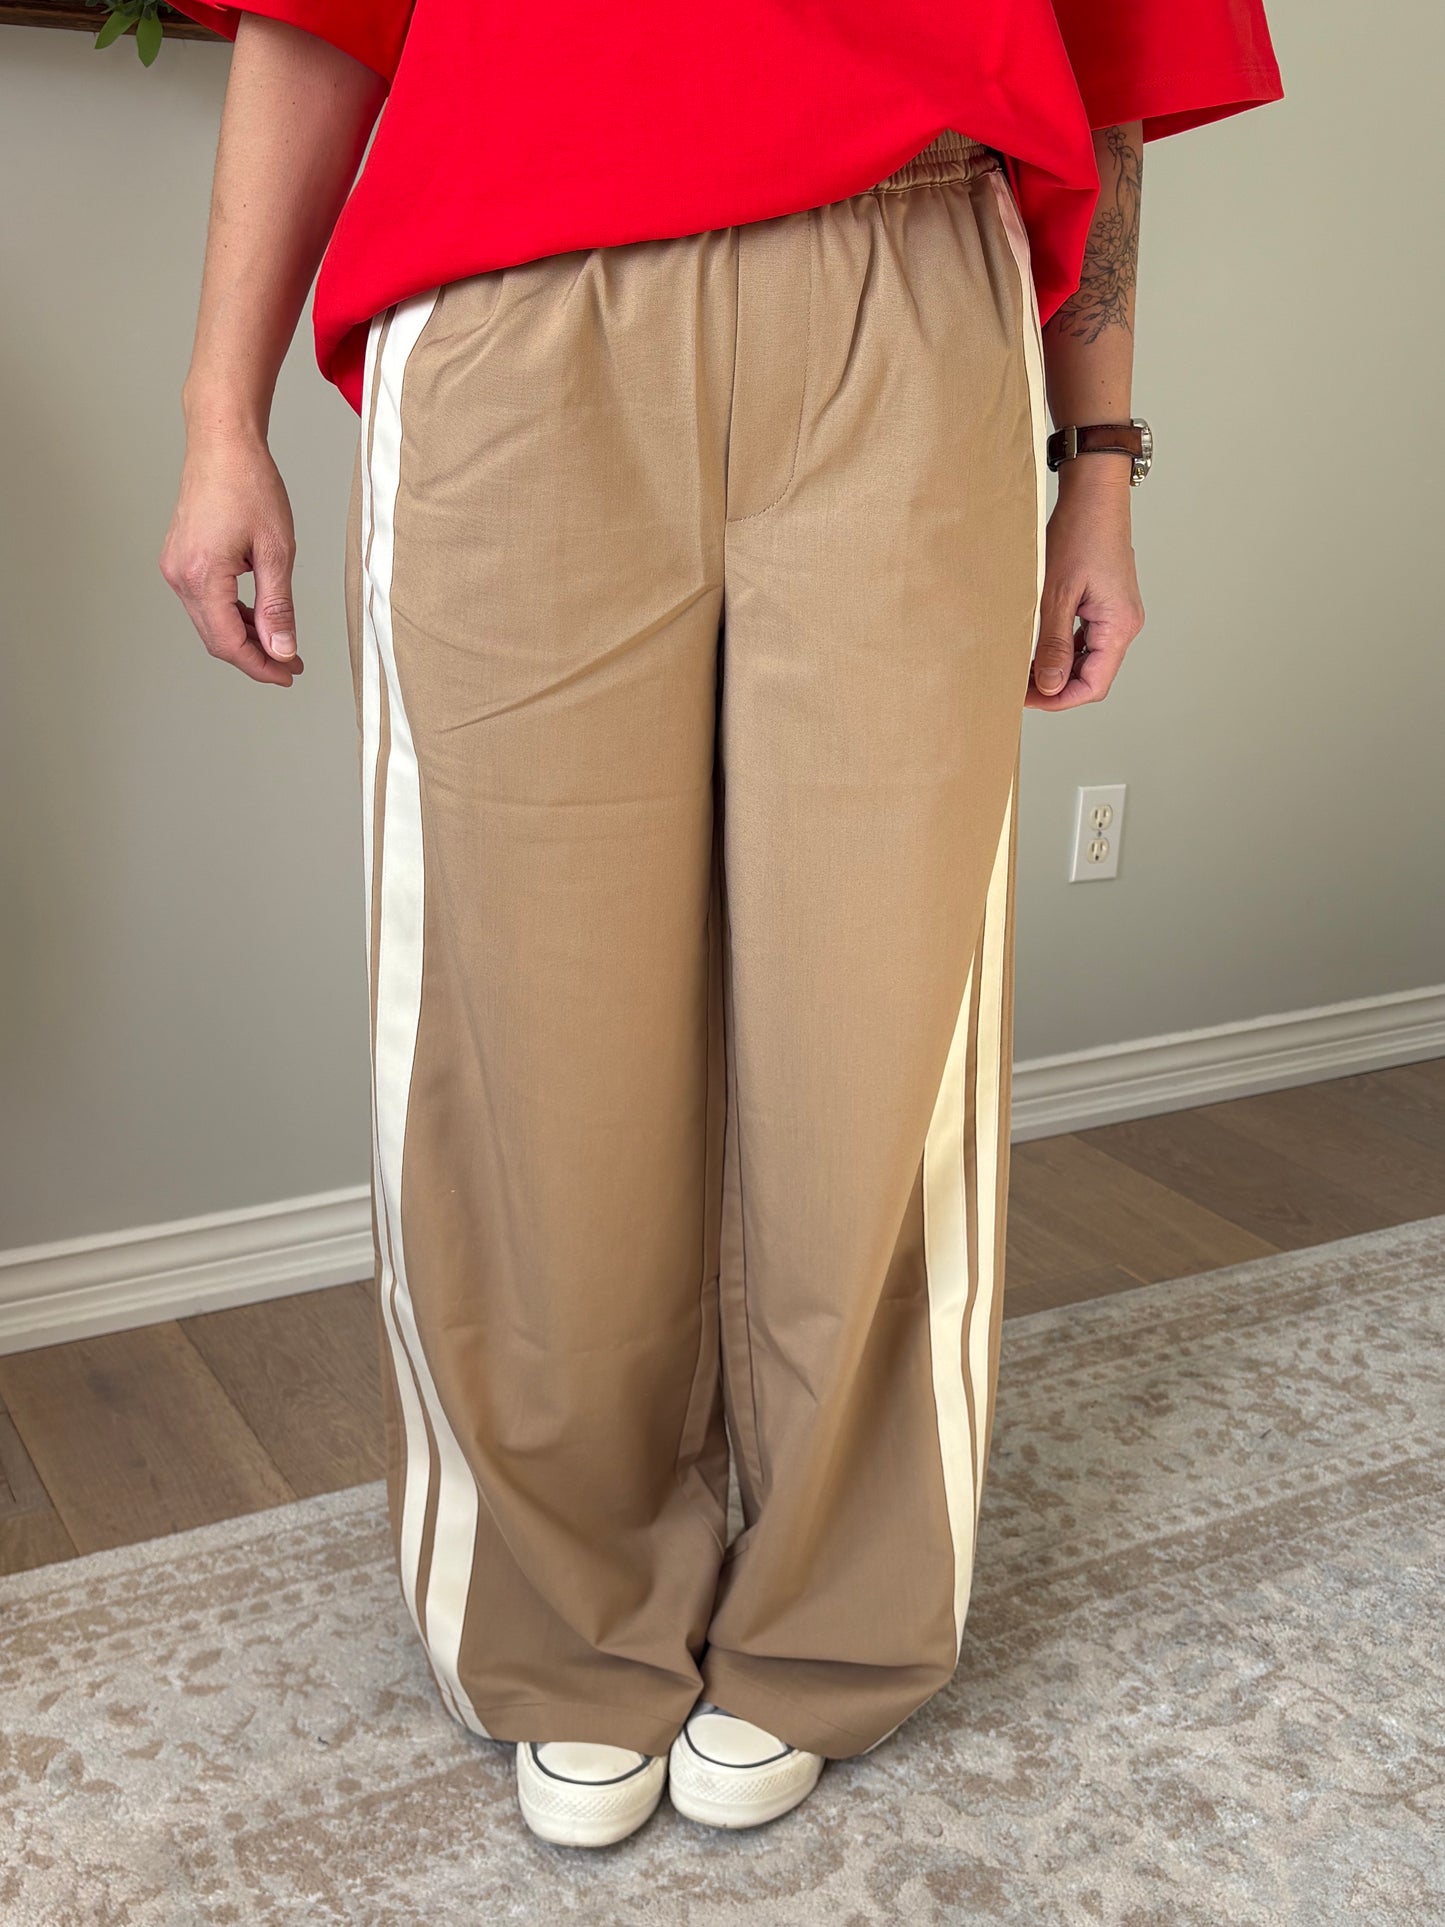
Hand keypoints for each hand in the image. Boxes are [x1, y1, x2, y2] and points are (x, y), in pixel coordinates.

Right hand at [160, 428, 303, 686]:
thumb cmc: (250, 485)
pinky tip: (260, 617)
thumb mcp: (276, 551)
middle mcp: (179, 575)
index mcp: (201, 575)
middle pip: (216, 638)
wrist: (222, 444)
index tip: (289, 674)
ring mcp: (176, 567)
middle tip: (291, 664)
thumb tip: (281, 649)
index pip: (229, 643)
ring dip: (245, 636)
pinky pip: (206, 601)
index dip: (260, 666)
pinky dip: (233, 614)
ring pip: (211, 622)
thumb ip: (278, 606)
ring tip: (282, 643)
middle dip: (255, 656)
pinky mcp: (180, 558)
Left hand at [1025, 457, 1144, 709]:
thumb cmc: (1079, 534)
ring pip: (1089, 659)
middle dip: (1057, 687)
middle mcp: (1124, 624)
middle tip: (1019, 685)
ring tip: (1025, 668)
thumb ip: (1055, 644)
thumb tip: (1051, 686)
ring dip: (1059, 668)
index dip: (1059, 699)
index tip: (1026, 698)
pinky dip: (1065, 649)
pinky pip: (1087, 639)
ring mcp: (1117, 614)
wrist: (1094, 494)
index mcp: (1118, 626)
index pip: (1093, 685)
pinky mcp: (1107, 603)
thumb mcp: (1057, 595)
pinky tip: (1040, 646)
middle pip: (1092, 676)